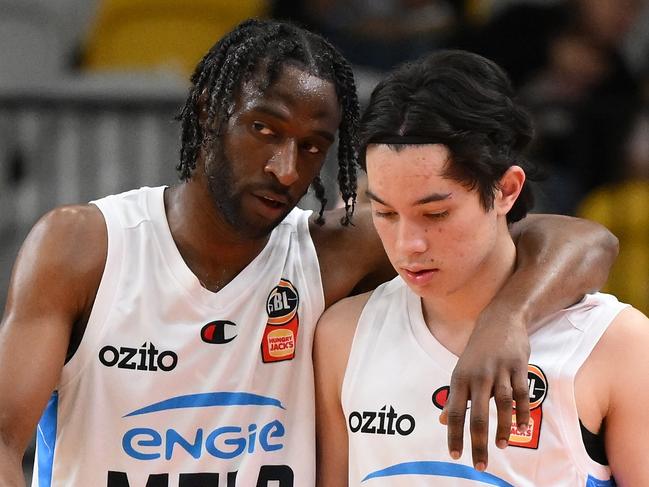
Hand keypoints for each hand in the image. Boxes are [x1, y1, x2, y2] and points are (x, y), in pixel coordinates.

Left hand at [439, 308, 530, 470]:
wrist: (500, 320)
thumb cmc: (478, 351)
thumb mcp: (461, 371)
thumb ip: (454, 397)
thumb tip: (442, 422)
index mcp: (460, 378)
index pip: (454, 411)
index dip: (454, 434)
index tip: (455, 456)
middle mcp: (477, 376)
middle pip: (477, 414)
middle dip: (478, 443)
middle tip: (480, 465)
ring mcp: (499, 371)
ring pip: (501, 405)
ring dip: (502, 429)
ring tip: (501, 446)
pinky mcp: (518, 366)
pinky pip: (521, 394)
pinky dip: (521, 412)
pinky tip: (521, 428)